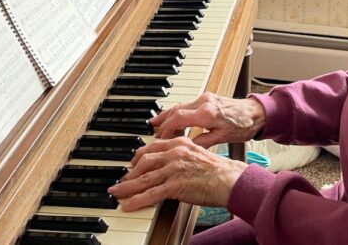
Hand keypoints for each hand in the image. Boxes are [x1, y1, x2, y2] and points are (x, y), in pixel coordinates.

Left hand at [108, 137, 247, 211]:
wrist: (230, 179)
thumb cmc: (219, 170)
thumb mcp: (198, 154)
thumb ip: (182, 156)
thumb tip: (170, 165)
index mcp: (181, 144)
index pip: (153, 147)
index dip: (139, 157)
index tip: (133, 163)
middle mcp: (175, 153)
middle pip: (144, 161)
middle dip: (130, 172)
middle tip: (123, 180)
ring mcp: (174, 169)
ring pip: (144, 178)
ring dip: (127, 187)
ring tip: (117, 192)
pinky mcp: (175, 185)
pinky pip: (150, 194)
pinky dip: (136, 200)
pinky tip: (127, 204)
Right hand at [151, 92, 265, 147]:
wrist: (257, 112)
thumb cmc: (243, 126)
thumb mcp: (223, 138)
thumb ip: (203, 142)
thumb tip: (188, 146)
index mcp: (207, 113)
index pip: (178, 118)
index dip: (166, 128)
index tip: (160, 137)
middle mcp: (204, 102)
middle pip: (176, 109)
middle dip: (162, 120)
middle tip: (152, 130)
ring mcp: (205, 98)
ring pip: (181, 105)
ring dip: (169, 114)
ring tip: (156, 123)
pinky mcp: (208, 98)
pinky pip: (188, 104)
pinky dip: (179, 111)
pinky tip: (174, 118)